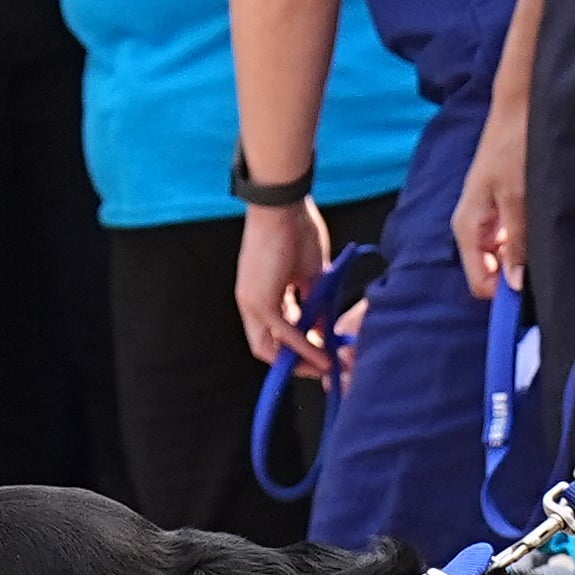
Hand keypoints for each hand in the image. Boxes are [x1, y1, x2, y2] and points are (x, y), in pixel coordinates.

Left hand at [238, 197, 334, 375]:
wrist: (284, 206)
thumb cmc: (297, 230)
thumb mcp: (311, 276)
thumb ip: (315, 304)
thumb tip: (325, 329)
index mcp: (259, 294)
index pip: (271, 333)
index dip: (294, 349)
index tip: (319, 355)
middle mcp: (249, 303)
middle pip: (264, 348)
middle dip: (294, 363)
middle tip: (321, 368)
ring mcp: (251, 303)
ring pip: (267, 347)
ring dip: (297, 360)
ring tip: (324, 366)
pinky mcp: (259, 301)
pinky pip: (282, 332)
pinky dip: (302, 346)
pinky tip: (321, 355)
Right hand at [454, 93, 529, 301]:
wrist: (518, 107)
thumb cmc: (513, 146)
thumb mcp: (517, 196)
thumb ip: (515, 240)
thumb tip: (515, 283)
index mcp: (468, 227)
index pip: (481, 281)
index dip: (505, 294)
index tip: (536, 294)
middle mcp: (475, 227)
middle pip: (492, 271)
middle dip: (516, 276)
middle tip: (549, 271)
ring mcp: (489, 218)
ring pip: (505, 256)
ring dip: (525, 258)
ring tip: (550, 250)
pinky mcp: (503, 207)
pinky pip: (512, 238)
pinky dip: (527, 242)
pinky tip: (547, 234)